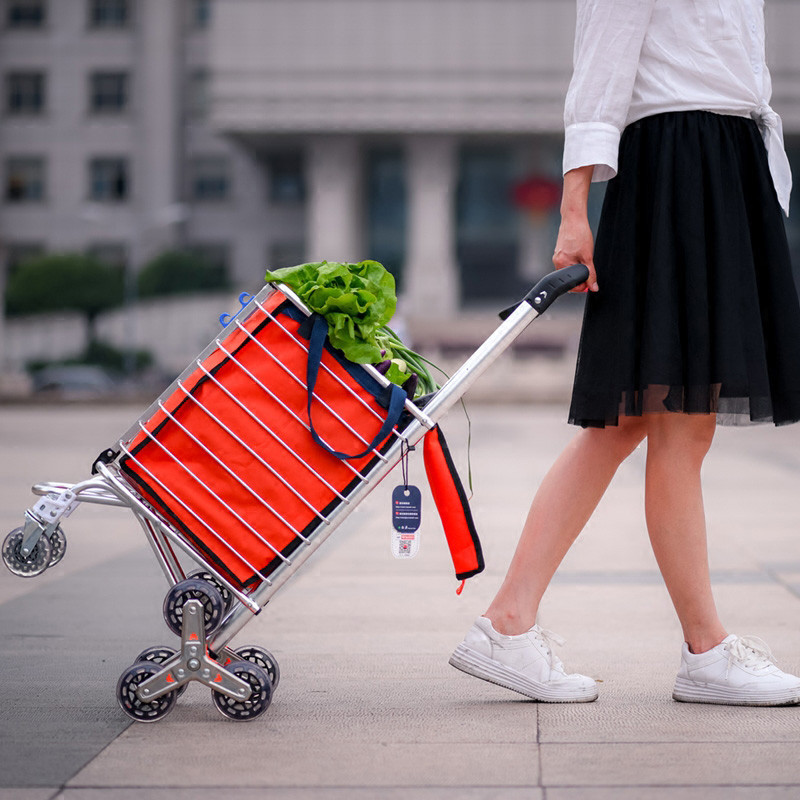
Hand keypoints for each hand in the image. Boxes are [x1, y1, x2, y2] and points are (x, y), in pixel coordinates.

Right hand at [554, 165, 597, 292]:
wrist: (574, 218)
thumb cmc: (579, 234)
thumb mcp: (588, 257)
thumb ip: (591, 274)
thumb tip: (593, 287)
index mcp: (561, 264)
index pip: (570, 284)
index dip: (582, 285)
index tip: (590, 282)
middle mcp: (556, 261)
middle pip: (569, 277)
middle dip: (581, 276)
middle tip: (590, 268)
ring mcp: (557, 255)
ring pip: (570, 269)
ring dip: (579, 267)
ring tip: (585, 256)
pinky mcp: (560, 250)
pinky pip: (568, 261)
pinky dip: (576, 260)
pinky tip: (581, 251)